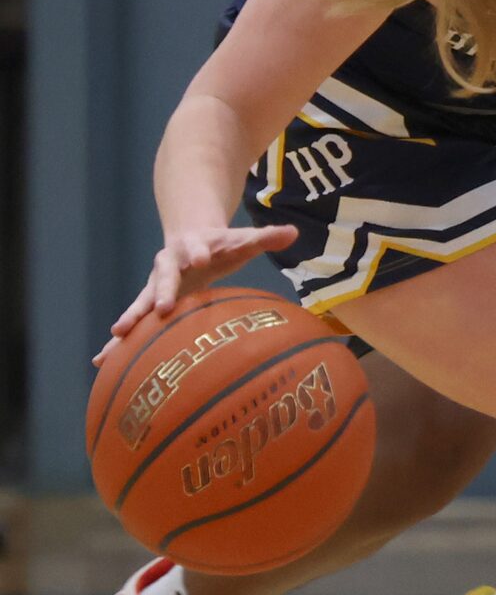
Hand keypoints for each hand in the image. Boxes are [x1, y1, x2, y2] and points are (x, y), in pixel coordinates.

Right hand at [92, 223, 298, 364]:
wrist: (187, 238)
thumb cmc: (221, 245)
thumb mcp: (243, 239)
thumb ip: (266, 238)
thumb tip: (294, 232)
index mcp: (194, 246)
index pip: (198, 247)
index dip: (199, 251)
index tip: (203, 257)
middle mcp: (169, 264)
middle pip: (164, 276)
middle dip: (162, 291)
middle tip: (161, 307)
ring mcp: (156, 285)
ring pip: (140, 303)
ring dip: (129, 319)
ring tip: (116, 335)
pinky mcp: (150, 303)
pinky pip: (133, 324)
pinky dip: (118, 342)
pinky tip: (102, 361)